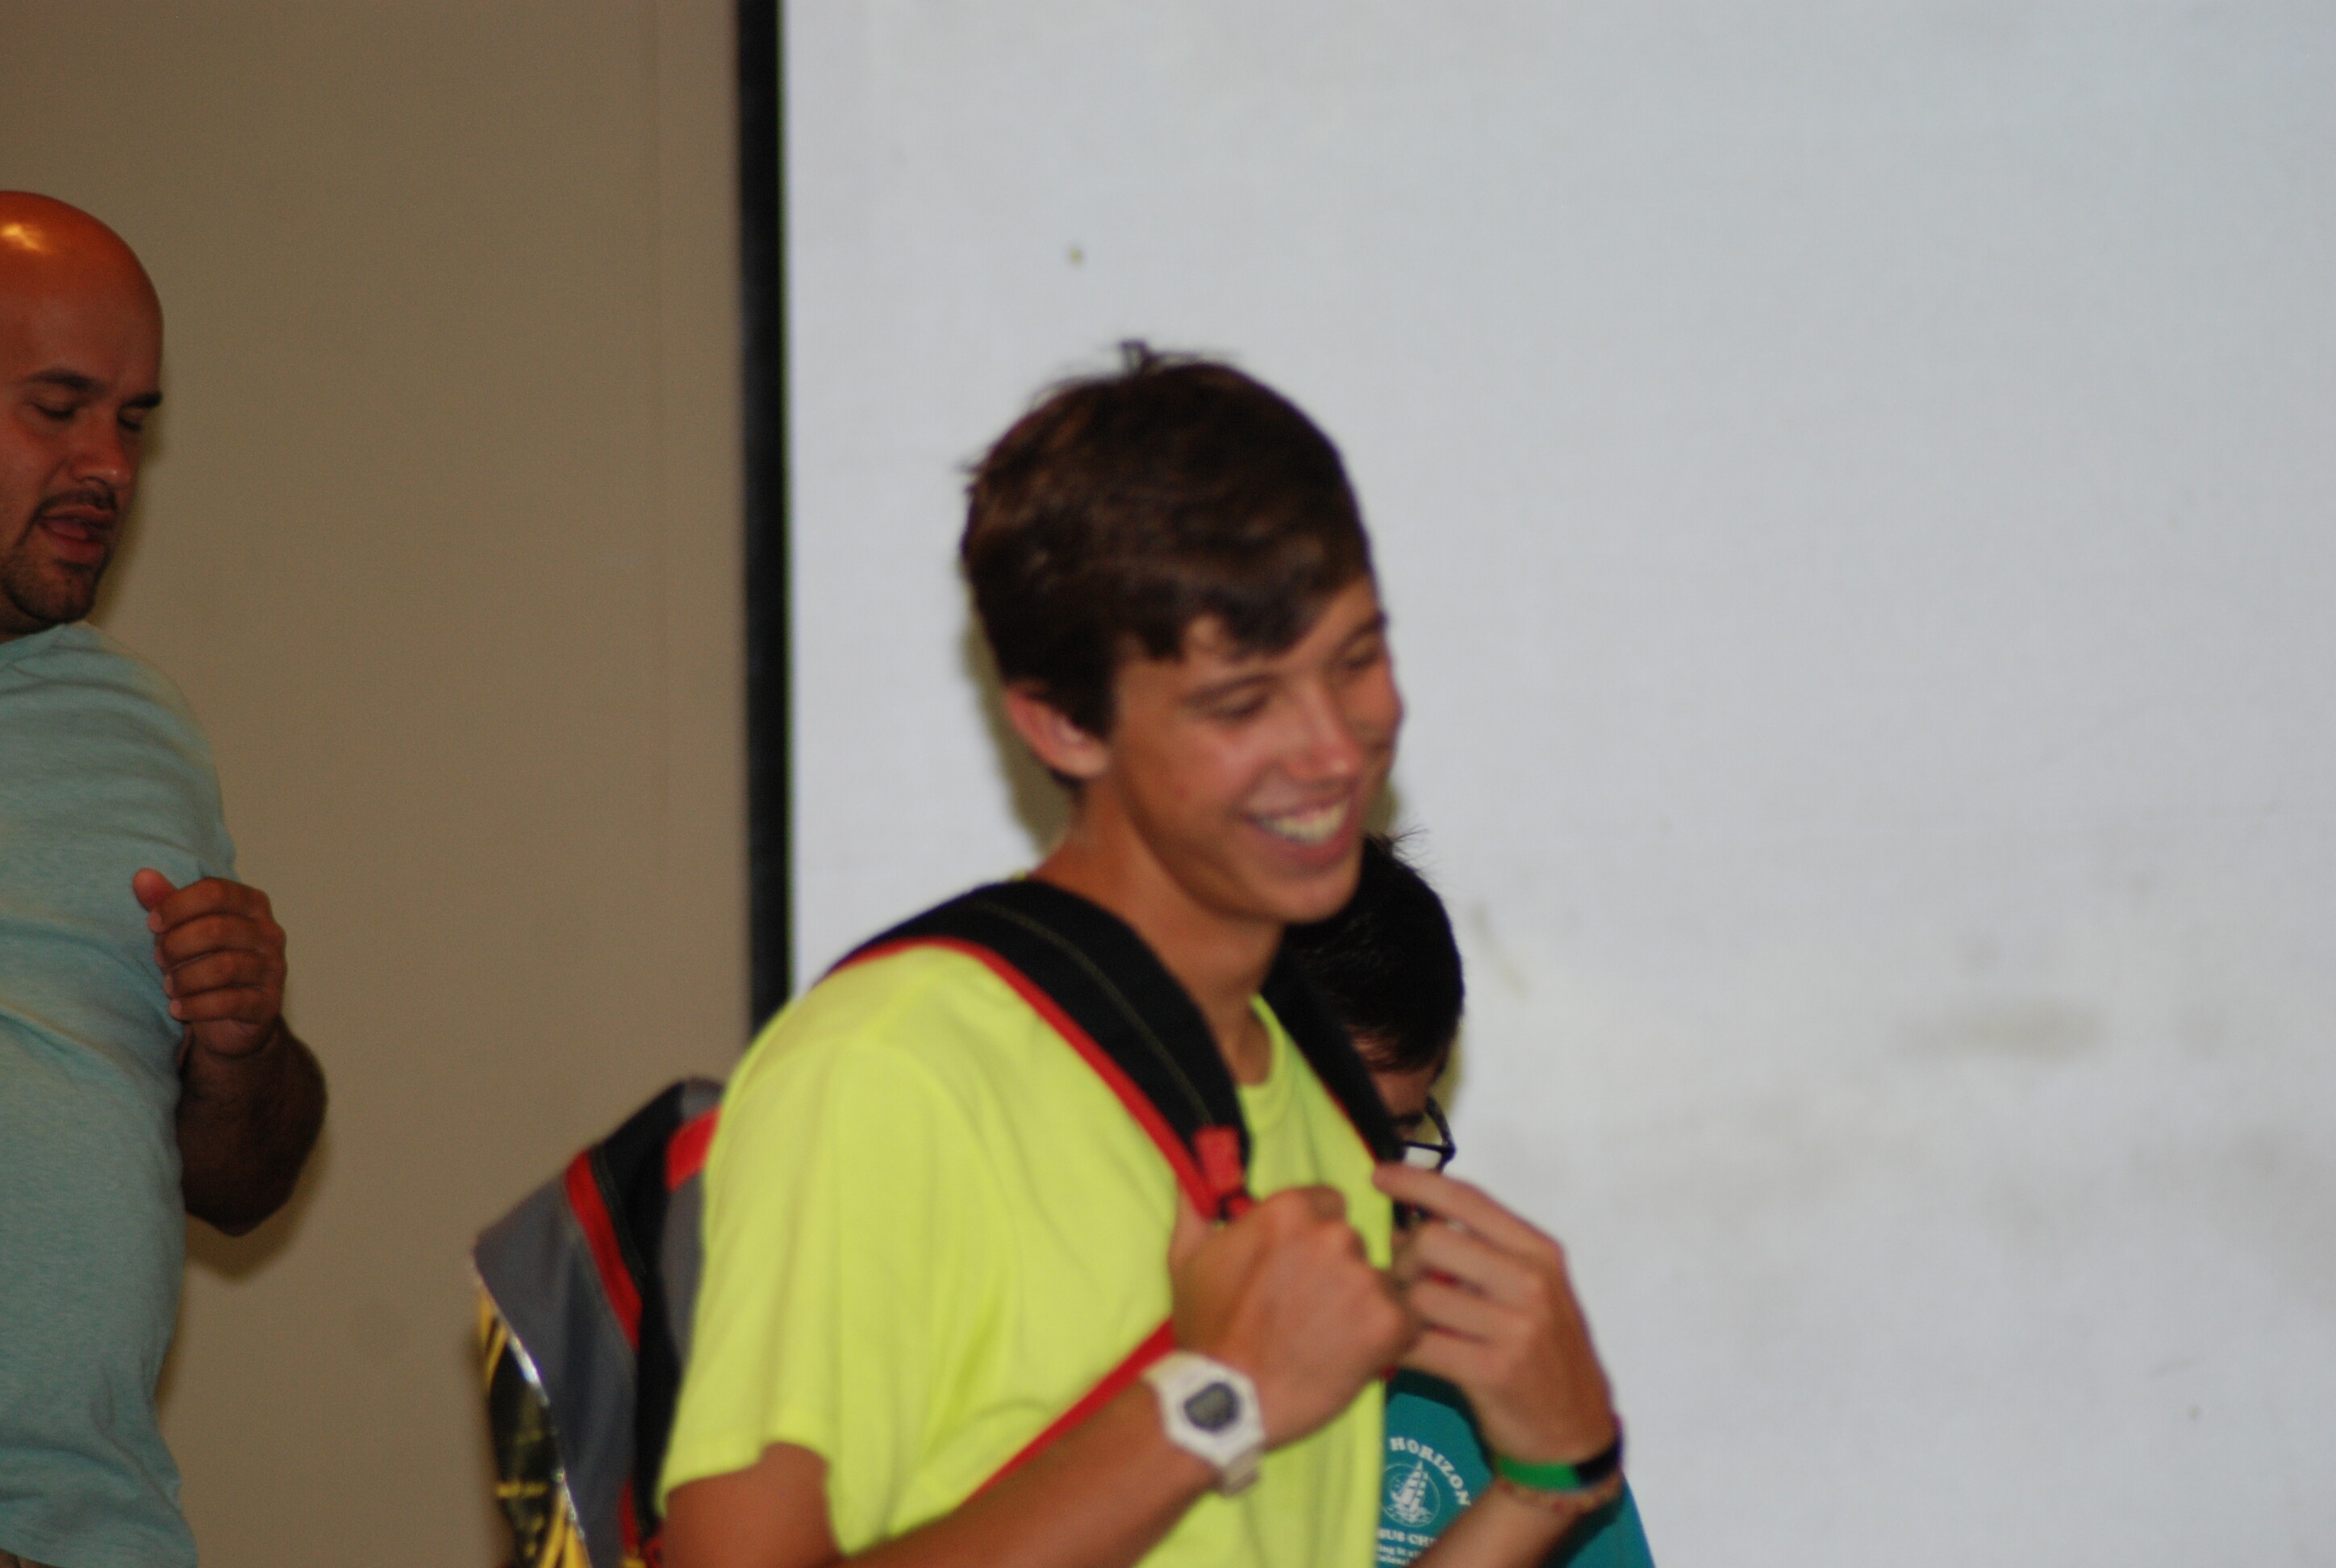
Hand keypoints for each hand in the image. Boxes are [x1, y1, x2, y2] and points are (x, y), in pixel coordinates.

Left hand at [133, 870, 286, 1059]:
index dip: (176, 906)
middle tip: (160, 959)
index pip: (215, 891)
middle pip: (217, 929)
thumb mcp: (187, 928)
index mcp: (252, 904)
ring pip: (223, 968)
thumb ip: (168, 902)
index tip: (153, 924)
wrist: (235, 1017)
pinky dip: (195, 1006)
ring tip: (170, 986)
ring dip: (184, 978)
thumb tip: (142, 876)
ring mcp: (273, 969)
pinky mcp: (268, 1003)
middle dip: (176, 946)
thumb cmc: (208, 961)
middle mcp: (269, 933)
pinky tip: (179, 1008)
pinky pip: (228, 1003)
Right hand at [1167, 1184, 1416, 1447]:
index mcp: (1290, 1209)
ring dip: (1363, 1304)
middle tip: (1311, 1310)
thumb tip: (1191, 1174)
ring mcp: (1365, 1277)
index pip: (1329, 1204)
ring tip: (1331, 1339)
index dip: (1316, 1238)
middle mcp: (1334, 1234)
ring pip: (1380, 1281)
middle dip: (1339, 1270)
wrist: (1226, 1400)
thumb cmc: (1206, 1330)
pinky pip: (1407, 1320)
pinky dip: (1390, 1338)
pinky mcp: (1390, 1322)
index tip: (1300, 1268)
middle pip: (1354, 1243)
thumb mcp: (1187, 1260)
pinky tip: (1357, 1356)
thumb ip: (1197, 1209)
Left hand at [1375, 1164, 1616, 1468]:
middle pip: (1433, 1239)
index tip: (1380, 1175)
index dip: (1417, 1181)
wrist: (1573, 1428)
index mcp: (1539, 1252)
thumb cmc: (1541, 1350)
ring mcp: (1515, 1328)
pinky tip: (1400, 1351)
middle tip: (1400, 1282)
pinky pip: (1419, 1344)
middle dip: (1402, 1257)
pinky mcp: (1493, 1371)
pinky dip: (1398, 1346)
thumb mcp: (1530, 1290)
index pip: (1468, 1198)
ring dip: (1397, 1307)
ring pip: (1419, 1294)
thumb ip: (1483, 1253)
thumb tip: (1407, 1226)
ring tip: (1404, 1321)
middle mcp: (1532, 1283)